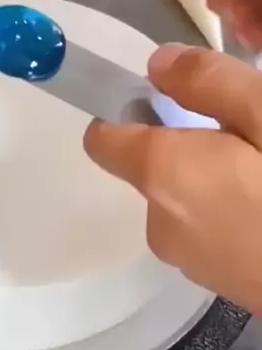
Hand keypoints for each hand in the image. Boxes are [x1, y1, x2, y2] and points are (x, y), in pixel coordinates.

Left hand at [84, 44, 261, 314]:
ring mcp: (185, 259)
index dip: (126, 111)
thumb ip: (210, 82)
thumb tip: (158, 65)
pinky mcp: (213, 283)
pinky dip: (230, 212)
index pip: (103, 139)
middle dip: (192, 144)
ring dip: (216, 179)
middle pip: (154, 166)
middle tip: (253, 136)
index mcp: (163, 173)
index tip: (170, 97)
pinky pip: (207, 229)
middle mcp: (159, 220)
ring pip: (185, 198)